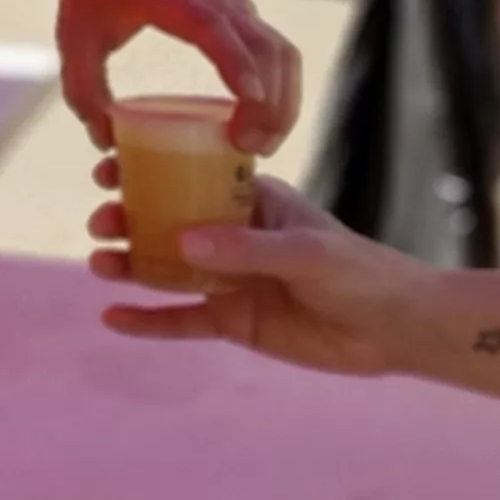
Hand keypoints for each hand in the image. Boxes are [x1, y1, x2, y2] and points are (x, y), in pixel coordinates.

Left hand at [49, 0, 299, 154]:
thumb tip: (105, 142)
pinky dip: (281, 86)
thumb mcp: (74, 39)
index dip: (235, 61)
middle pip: (262, 45)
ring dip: (283, 98)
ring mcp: (233, 3)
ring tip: (261, 144)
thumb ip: (84, 90)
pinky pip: (277, 50)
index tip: (250, 98)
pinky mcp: (241, 13)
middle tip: (250, 147)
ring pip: (279, 49)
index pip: (212, 26)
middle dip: (269, 99)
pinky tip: (264, 122)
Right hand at [85, 174, 424, 377]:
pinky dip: (147, 320)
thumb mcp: (307, 252)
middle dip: (129, 219)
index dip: (148, 171)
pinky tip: (114, 319)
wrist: (398, 329)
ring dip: (130, 266)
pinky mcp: (232, 321)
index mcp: (253, 202)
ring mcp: (230, 279)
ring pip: (167, 270)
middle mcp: (233, 236)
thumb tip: (182, 241)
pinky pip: (181, 320)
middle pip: (168, 223)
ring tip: (100, 264)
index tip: (109, 170)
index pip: (191, 177)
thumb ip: (247, 248)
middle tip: (101, 223)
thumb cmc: (361, 274)